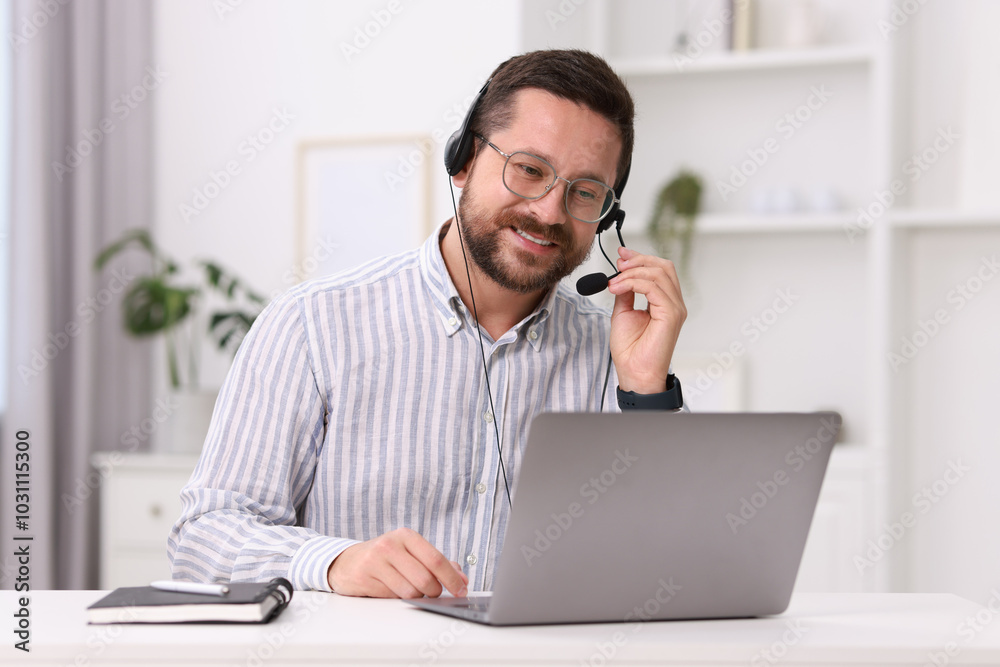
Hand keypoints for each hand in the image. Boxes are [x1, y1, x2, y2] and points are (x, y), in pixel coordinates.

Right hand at [326, 527, 468, 597]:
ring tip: (409, 588)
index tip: (461, 590)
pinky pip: (392, 597)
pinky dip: (398, 598)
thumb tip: (462, 578)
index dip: (452, 578)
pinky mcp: (364, 578)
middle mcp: (390, 545)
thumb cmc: (385, 558)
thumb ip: (437, 564)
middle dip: (434, 592)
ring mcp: (375, 561)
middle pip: (425, 579)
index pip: (436, 559)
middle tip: (432, 593)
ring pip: (410, 592)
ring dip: (416, 597)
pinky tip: (392, 589)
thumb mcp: (411, 553)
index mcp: (406, 536)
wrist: (347, 562)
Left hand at [607, 247, 686, 393]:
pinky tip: (617, 288)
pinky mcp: (671, 315)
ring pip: (658, 274)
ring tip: (613, 282)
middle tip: (618, 263)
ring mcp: (675, 308)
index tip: (621, 254)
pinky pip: (653, 287)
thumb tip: (621, 274)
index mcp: (665, 302)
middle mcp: (674, 303)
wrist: (633, 372)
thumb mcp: (623, 312)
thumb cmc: (630, 349)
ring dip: (632, 272)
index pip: (660, 270)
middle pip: (663, 267)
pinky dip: (633, 282)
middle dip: (639, 260)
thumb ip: (626, 292)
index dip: (640, 258)